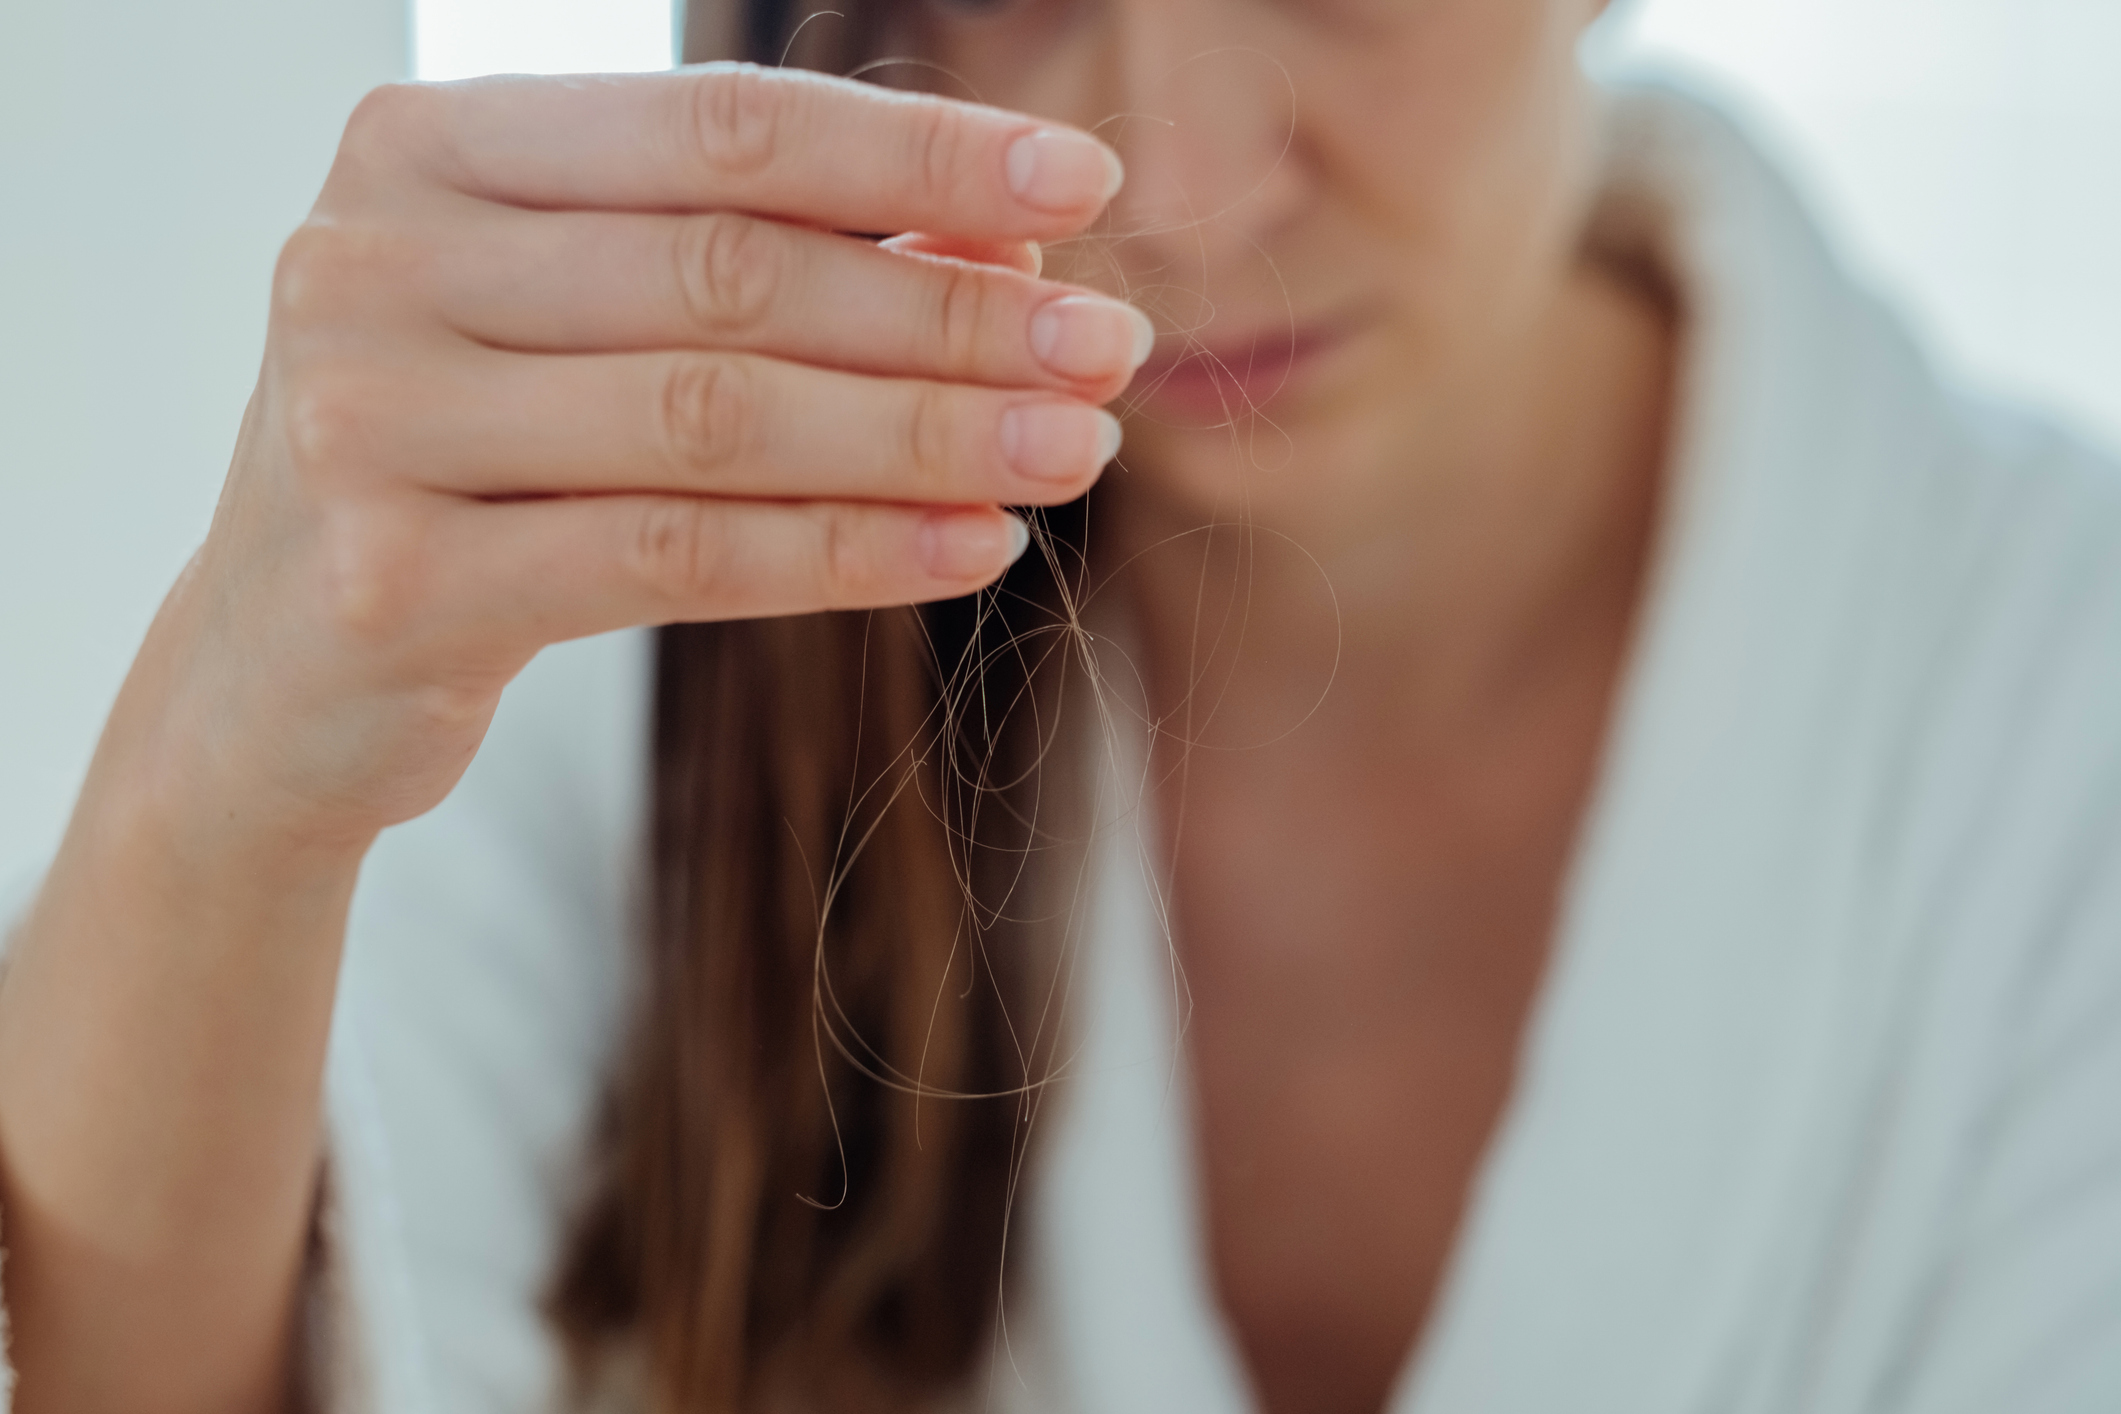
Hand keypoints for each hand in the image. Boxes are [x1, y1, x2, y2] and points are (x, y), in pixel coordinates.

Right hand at [147, 63, 1146, 849]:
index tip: (1082, 181)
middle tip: (1114, 349)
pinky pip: (677, 557)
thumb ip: (756, 266)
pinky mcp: (395, 581)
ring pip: (715, 419)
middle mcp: (373, 259)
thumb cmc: (470, 465)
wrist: (279, 670)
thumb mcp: (585, 332)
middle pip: (733, 276)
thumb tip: (1006, 248)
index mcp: (426, 148)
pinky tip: (972, 547)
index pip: (719, 128)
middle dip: (952, 315)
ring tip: (1075, 450)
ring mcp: (365, 420)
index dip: (916, 154)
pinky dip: (847, 550)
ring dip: (927, 435)